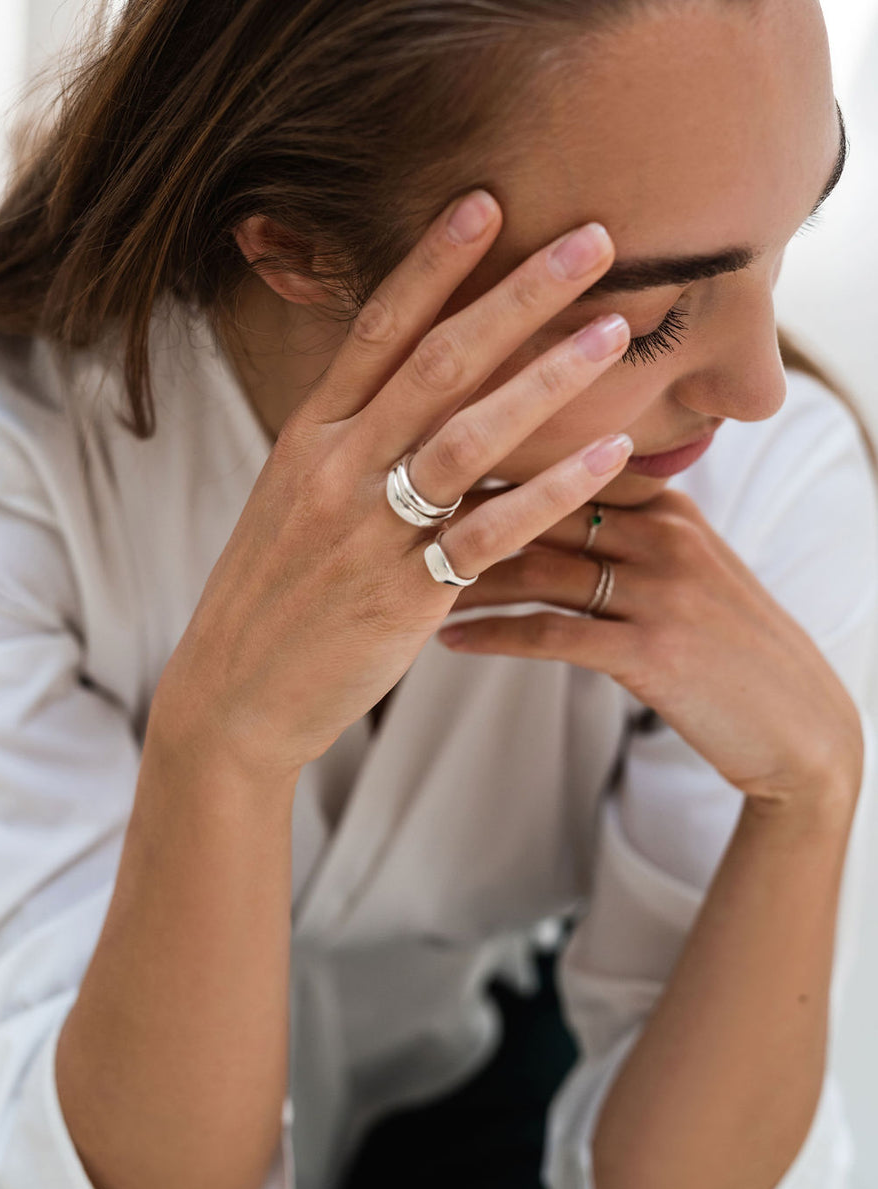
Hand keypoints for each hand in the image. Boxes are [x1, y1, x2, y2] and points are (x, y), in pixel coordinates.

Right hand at [152, 192, 636, 781]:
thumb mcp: (292, 495)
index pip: (376, 330)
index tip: (486, 203)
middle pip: (438, 362)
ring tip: (614, 330)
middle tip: (590, 239)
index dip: (433, 263)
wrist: (234, 693)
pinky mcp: (406, 593)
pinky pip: (492, 530)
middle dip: (517, 294)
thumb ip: (351, 437)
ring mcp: (371, 530)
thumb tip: (413, 384)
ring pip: (471, 435)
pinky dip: (555, 488)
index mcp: (309, 436)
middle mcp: (338, 469)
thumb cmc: (274, 589)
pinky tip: (612, 455)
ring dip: (548, 377)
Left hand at [439, 487, 864, 807]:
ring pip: (536, 568)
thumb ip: (628, 530)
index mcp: (667, 507)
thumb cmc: (730, 647)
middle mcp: (664, 536)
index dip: (488, 461)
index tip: (421, 463)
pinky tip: (446, 640)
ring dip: (461, 575)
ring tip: (402, 582)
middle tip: (388, 516)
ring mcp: (661, 592)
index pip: (562, 463)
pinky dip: (492, 634)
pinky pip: (551, 635)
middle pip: (538, 506)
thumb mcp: (689, 571)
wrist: (800, 727)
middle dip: (457, 508)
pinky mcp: (653, 653)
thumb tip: (546, 506)